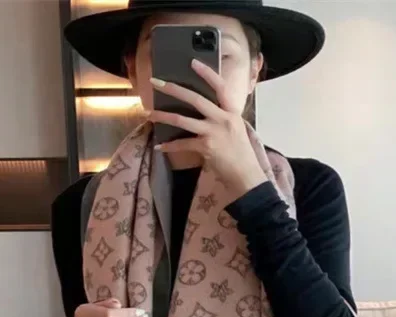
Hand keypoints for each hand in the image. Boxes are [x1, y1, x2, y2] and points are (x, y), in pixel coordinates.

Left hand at [149, 60, 268, 200]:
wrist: (246, 175)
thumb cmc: (241, 154)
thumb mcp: (236, 130)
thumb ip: (222, 119)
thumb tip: (204, 114)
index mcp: (231, 112)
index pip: (220, 87)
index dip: (207, 73)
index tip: (193, 62)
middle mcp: (222, 118)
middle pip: (195, 99)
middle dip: (173, 89)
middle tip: (156, 83)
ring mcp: (213, 132)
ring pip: (182, 119)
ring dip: (163, 116)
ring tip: (149, 114)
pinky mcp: (205, 147)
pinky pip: (182, 144)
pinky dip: (170, 146)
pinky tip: (160, 147)